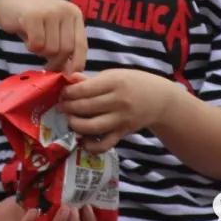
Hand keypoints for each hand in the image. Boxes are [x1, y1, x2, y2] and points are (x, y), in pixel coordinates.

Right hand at [0, 0, 86, 72]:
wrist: (8, 1)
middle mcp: (66, 10)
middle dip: (55, 62)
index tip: (68, 75)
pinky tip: (27, 37)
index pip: (81, 45)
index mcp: (74, 14)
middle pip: (66, 50)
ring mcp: (50, 12)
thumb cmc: (33, 21)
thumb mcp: (54, 31)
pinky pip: (36, 44)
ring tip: (35, 42)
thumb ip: (64, 48)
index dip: (77, 63)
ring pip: (51, 49)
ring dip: (40, 52)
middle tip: (45, 63)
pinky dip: (30, 47)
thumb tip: (72, 75)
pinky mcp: (33, 16)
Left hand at [60, 70, 177, 152]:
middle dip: (68, 108)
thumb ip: (91, 79)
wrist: (159, 99)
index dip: (69, 92)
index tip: (62, 93)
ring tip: (70, 120)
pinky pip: (105, 144)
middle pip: (85, 108)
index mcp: (114, 82)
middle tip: (61, 106)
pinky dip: (91, 146)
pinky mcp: (123, 133)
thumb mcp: (114, 75)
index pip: (84, 89)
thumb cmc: (132, 83)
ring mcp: (121, 119)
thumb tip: (71, 78)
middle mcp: (118, 101)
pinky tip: (83, 140)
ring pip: (92, 127)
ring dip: (75, 125)